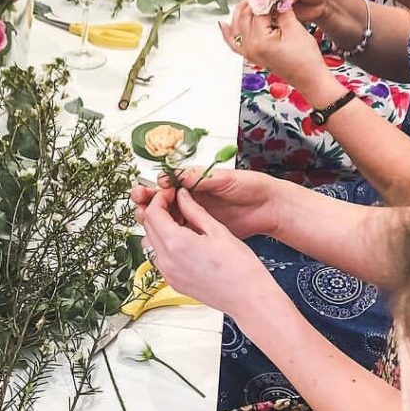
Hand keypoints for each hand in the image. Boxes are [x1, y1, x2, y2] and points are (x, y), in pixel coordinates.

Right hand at [132, 166, 282, 239]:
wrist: (270, 207)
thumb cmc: (251, 186)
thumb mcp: (223, 178)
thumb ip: (199, 178)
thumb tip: (175, 175)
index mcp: (194, 182)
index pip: (167, 184)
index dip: (155, 187)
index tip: (149, 190)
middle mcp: (191, 199)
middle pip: (162, 201)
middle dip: (147, 200)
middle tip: (138, 200)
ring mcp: (196, 216)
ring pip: (168, 218)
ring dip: (154, 217)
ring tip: (142, 216)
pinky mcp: (202, 231)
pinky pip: (181, 233)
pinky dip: (168, 234)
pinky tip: (159, 234)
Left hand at [133, 187, 276, 316]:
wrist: (249, 299)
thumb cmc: (240, 269)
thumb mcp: (218, 231)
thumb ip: (195, 211)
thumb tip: (182, 197)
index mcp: (177, 243)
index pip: (153, 213)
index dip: (160, 199)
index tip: (170, 193)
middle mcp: (167, 260)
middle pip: (148, 227)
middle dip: (158, 211)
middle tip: (174, 203)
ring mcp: (168, 274)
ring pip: (151, 243)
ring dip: (159, 229)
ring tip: (180, 222)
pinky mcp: (173, 283)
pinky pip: (159, 259)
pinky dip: (164, 246)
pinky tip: (183, 241)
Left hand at [220, 4, 334, 100]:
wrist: (309, 78)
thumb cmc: (305, 59)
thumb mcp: (295, 28)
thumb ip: (282, 10)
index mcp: (259, 40)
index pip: (257, 10)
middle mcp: (249, 46)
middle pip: (244, 16)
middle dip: (253, 1)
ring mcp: (248, 52)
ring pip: (237, 26)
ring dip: (242, 12)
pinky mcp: (250, 55)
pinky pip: (233, 43)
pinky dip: (228, 33)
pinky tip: (223, 24)